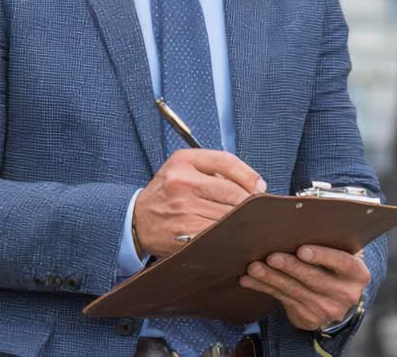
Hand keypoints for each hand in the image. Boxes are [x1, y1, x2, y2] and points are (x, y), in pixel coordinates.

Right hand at [134, 149, 265, 256]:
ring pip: (228, 216)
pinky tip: (232, 235)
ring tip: (246, 223)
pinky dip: (229, 236)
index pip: (227, 162)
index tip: (260, 188)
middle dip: (249, 204)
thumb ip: (218, 168)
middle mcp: (182, 183)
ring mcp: (183, 211)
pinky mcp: (183, 235)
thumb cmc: (167, 191)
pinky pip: (218, 235)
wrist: (136, 220)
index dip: (249, 176)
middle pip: (232, 193)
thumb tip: (256, 185)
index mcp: (184, 161)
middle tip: (256, 210)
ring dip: (242, 221)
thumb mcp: (185, 166)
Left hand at [238, 245, 369, 330]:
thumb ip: (328, 242)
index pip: (342, 263)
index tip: (301, 250)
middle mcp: (346, 294)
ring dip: (271, 278)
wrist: (337, 298)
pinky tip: (250, 280)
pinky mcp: (308, 318)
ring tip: (254, 267)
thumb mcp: (340, 254)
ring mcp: (327, 309)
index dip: (322, 256)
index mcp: (358, 274)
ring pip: (294, 290)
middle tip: (271, 257)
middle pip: (314, 279)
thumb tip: (298, 221)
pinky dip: (264, 288)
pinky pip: (282, 299)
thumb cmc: (334, 265)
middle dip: (290, 267)